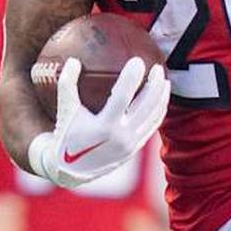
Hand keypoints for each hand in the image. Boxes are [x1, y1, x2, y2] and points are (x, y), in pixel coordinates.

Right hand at [30, 56, 168, 187]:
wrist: (70, 170)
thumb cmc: (66, 135)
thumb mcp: (65, 110)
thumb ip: (67, 84)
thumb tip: (72, 60)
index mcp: (104, 126)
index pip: (122, 96)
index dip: (132, 77)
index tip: (138, 60)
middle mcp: (121, 137)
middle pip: (145, 105)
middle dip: (154, 84)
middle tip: (158, 67)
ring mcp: (130, 144)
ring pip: (153, 116)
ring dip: (161, 96)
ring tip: (164, 79)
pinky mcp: (135, 149)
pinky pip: (152, 127)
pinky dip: (159, 111)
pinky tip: (161, 98)